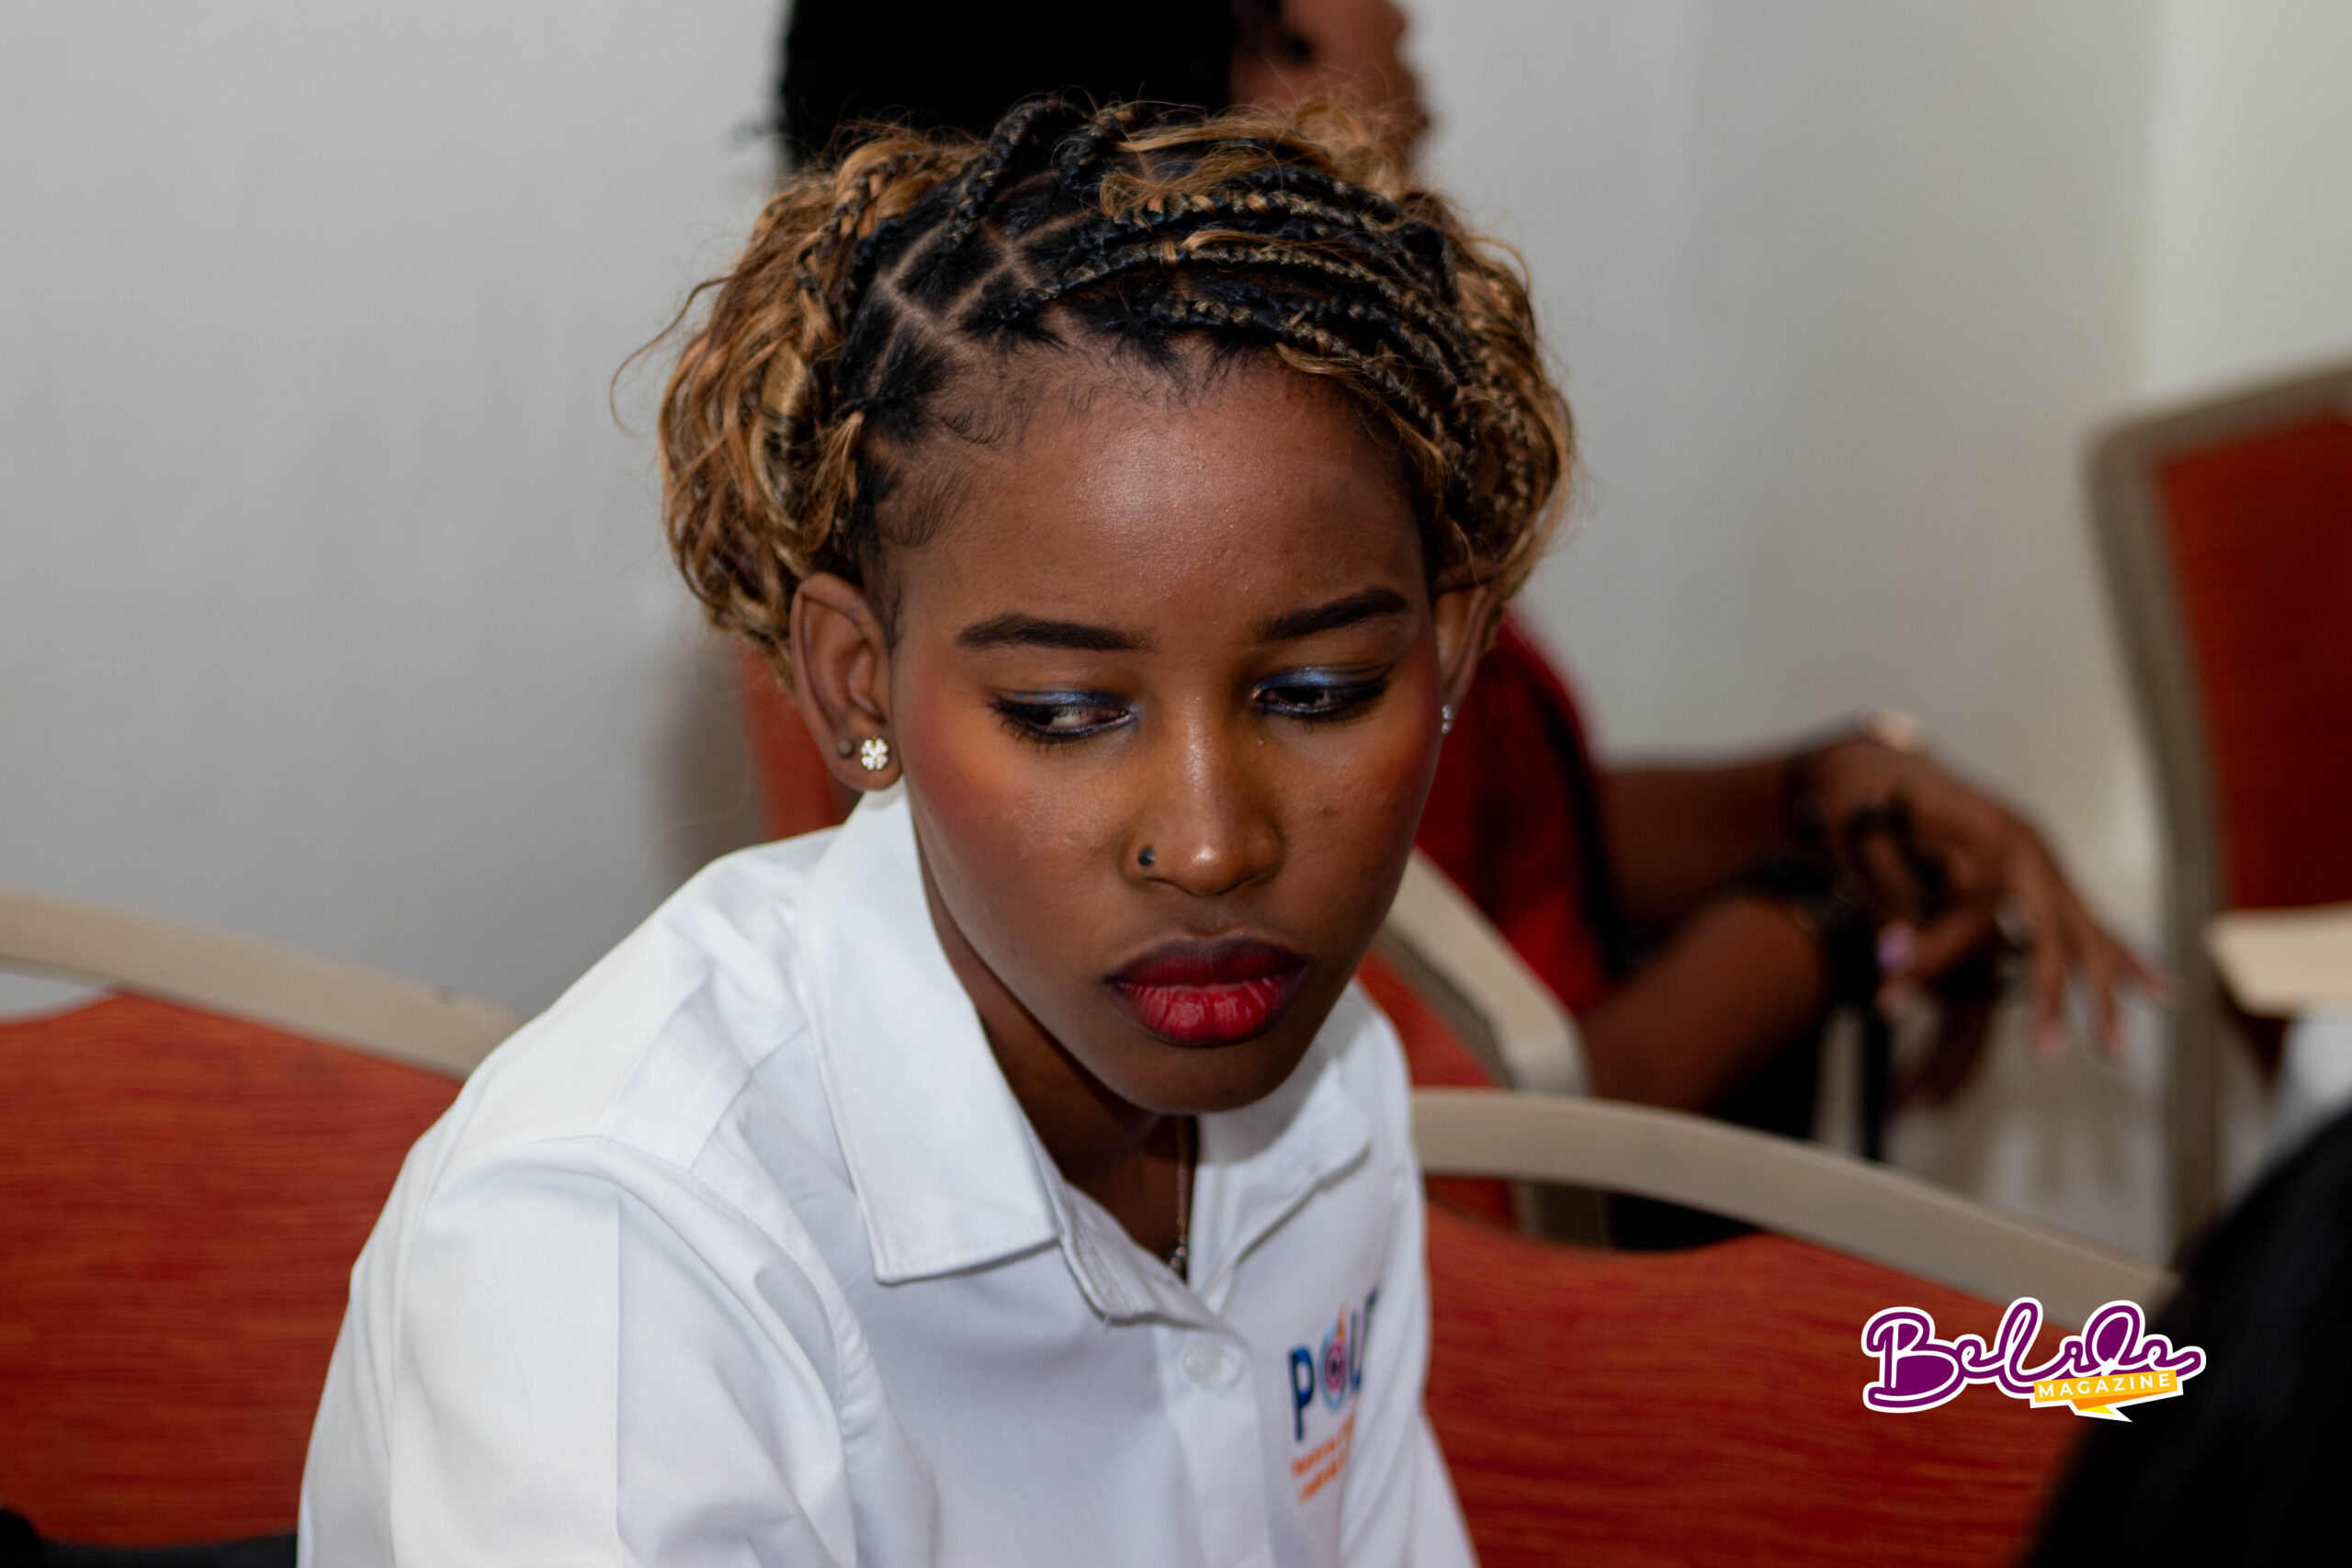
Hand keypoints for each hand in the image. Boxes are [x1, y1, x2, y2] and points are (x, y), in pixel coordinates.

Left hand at [1801, 739, 2167, 1063]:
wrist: (1875, 762)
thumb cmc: (1862, 801)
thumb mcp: (1856, 841)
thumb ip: (1882, 898)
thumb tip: (1895, 956)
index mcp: (1984, 833)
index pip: (1971, 916)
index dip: (1933, 960)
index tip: (1889, 998)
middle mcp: (2026, 847)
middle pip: (2051, 933)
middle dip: (2052, 999)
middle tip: (2046, 1058)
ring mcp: (2042, 860)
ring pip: (2085, 932)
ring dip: (2102, 992)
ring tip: (2114, 1049)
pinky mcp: (2044, 873)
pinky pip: (2090, 920)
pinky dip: (2124, 958)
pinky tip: (2162, 992)